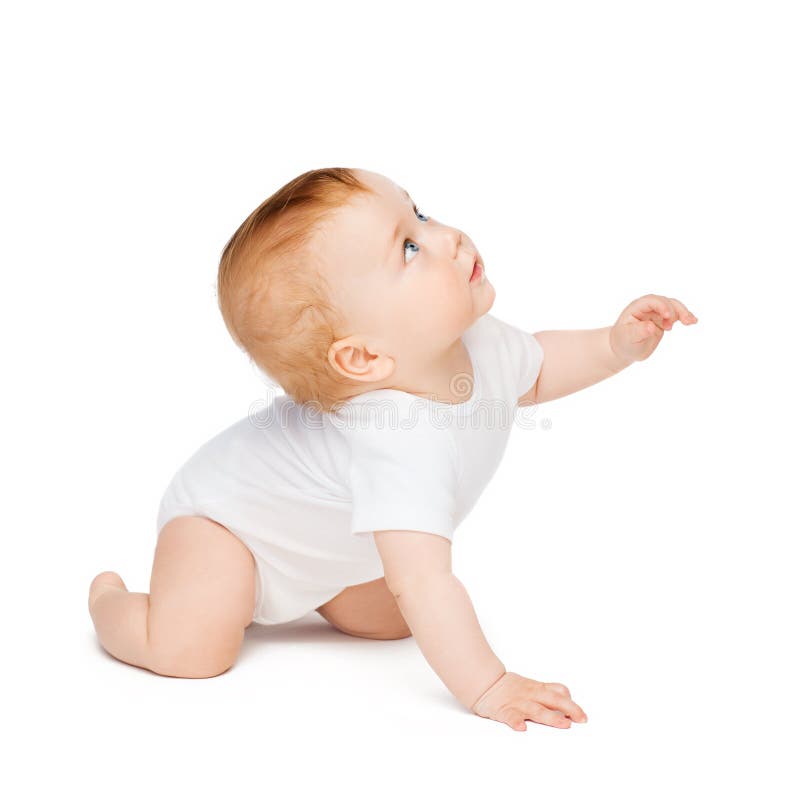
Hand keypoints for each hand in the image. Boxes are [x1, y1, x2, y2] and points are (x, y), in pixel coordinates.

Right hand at [470, 671, 587, 731]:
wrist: (484, 682)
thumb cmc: (509, 687)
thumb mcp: (531, 685)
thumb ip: (548, 690)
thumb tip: (567, 695)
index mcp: (536, 689)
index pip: (558, 692)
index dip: (571, 703)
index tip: (582, 715)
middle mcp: (530, 695)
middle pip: (553, 700)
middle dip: (569, 709)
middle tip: (582, 719)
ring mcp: (517, 703)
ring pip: (536, 710)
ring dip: (551, 717)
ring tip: (563, 724)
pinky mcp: (503, 710)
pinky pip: (510, 716)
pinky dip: (516, 722)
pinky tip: (522, 729)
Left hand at [609, 294, 697, 363]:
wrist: (624, 349)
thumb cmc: (623, 342)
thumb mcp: (628, 338)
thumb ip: (638, 331)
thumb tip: (651, 327)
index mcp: (636, 308)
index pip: (651, 301)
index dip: (662, 305)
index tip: (668, 316)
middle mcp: (647, 307)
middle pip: (665, 302)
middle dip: (676, 309)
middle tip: (685, 321)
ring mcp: (656, 313)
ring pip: (673, 307)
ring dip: (683, 312)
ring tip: (691, 322)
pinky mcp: (663, 320)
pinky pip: (676, 315)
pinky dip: (684, 317)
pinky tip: (692, 322)